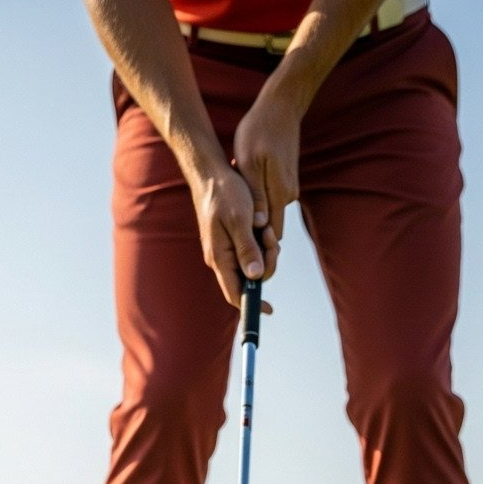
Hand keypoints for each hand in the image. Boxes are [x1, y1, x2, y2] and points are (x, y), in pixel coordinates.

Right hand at [190, 164, 278, 309]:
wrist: (211, 173)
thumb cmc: (224, 193)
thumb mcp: (239, 220)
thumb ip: (247, 249)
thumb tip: (255, 276)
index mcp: (220, 258)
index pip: (235, 293)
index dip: (252, 305)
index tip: (269, 310)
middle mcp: (221, 259)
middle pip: (250, 280)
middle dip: (267, 263)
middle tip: (271, 239)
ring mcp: (226, 250)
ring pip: (253, 265)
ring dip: (266, 250)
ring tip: (265, 228)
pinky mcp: (231, 241)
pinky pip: (252, 251)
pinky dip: (262, 242)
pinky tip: (263, 227)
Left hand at [232, 90, 300, 250]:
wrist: (280, 107)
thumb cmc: (259, 132)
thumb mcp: (250, 163)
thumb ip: (256, 196)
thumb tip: (259, 226)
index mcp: (280, 194)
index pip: (271, 234)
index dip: (257, 245)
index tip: (240, 247)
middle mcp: (288, 195)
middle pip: (270, 227)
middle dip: (252, 230)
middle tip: (230, 225)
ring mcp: (289, 188)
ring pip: (268, 211)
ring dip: (252, 209)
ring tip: (234, 194)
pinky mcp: (286, 180)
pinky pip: (270, 198)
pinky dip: (256, 196)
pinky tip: (243, 181)